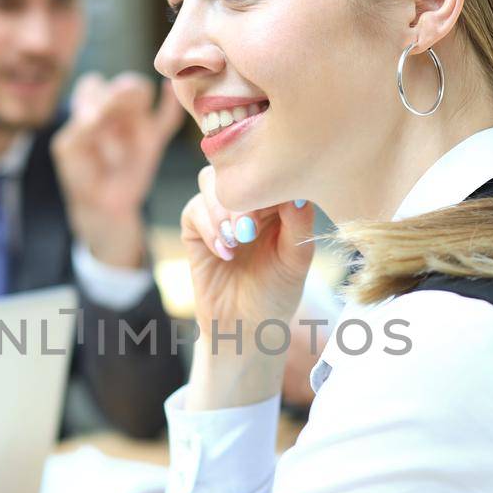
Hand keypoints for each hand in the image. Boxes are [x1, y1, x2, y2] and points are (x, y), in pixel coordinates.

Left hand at [51, 72, 184, 268]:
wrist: (101, 204)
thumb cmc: (80, 173)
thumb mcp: (68, 148)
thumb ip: (81, 126)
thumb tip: (98, 114)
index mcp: (90, 106)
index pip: (93, 85)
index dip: (93, 97)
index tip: (88, 121)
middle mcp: (115, 108)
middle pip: (124, 85)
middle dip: (120, 94)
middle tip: (111, 117)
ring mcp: (136, 121)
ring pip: (142, 93)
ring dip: (137, 96)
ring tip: (129, 118)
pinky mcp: (154, 138)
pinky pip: (168, 116)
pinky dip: (170, 101)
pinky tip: (166, 89)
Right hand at [180, 167, 316, 409]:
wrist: (245, 326)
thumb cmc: (277, 293)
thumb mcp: (296, 260)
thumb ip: (298, 224)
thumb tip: (297, 193)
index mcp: (277, 200)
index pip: (271, 169)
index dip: (270, 179)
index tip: (277, 205)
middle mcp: (247, 199)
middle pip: (236, 166)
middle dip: (242, 194)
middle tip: (251, 228)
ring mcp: (219, 212)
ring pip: (211, 181)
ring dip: (222, 208)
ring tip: (237, 240)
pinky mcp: (195, 228)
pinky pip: (193, 210)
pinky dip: (208, 227)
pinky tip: (225, 252)